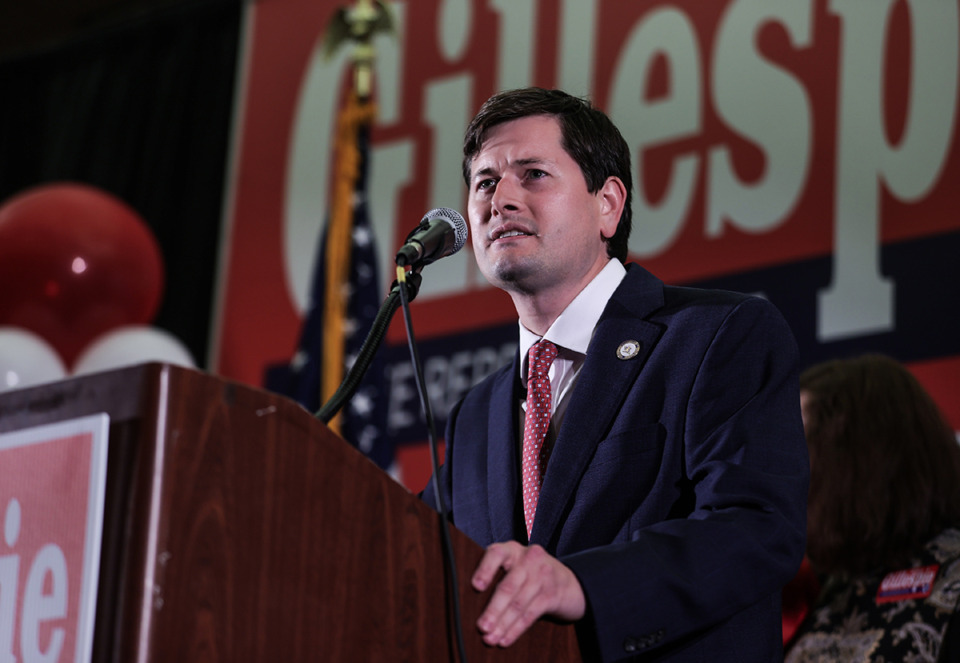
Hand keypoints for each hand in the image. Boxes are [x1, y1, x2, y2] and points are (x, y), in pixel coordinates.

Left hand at [471, 541, 585, 646]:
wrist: (569, 582)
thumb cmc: (532, 575)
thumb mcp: (516, 566)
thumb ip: (498, 575)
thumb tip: (471, 603)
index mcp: (513, 550)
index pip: (496, 553)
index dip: (485, 569)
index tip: (476, 587)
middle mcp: (528, 559)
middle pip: (508, 586)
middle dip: (493, 610)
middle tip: (482, 627)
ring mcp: (543, 575)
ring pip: (518, 603)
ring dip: (503, 624)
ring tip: (491, 638)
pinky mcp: (552, 594)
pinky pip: (531, 614)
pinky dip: (516, 629)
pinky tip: (505, 639)